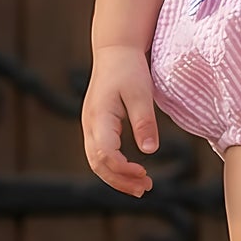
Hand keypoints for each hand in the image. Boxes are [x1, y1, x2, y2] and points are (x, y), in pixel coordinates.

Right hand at [81, 45, 160, 196]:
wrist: (115, 52)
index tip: (144, 174)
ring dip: (117, 177)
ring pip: (96, 162)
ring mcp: (90, 127)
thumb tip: (150, 151)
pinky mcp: (97, 127)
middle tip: (146, 189)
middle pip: (97, 163)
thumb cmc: (129, 69)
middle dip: (120, 180)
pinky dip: (115, 168)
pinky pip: (100, 154)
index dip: (123, 168)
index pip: (105, 152)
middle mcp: (90, 124)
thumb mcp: (141, 93)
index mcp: (99, 116)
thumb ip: (144, 122)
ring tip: (142, 187)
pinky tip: (132, 173)